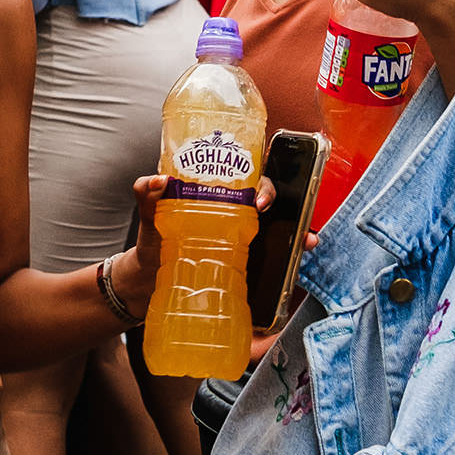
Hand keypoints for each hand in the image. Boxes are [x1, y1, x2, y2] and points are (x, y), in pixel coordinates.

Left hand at [116, 175, 320, 322]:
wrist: (147, 280)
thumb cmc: (152, 240)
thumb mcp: (147, 215)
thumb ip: (146, 194)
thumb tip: (157, 181)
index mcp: (216, 192)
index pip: (248, 174)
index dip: (261, 179)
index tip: (258, 200)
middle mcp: (233, 210)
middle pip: (268, 197)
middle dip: (284, 202)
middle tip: (273, 213)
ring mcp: (240, 236)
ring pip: (277, 226)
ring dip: (298, 230)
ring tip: (307, 241)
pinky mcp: (243, 260)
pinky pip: (271, 255)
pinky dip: (289, 257)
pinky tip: (297, 262)